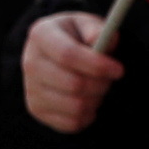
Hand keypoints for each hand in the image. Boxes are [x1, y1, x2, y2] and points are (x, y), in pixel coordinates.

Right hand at [19, 10, 124, 136]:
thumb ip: (96, 29)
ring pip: (76, 106)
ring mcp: (30, 88)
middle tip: (110, 79)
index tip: (119, 70)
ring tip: (97, 87)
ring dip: (96, 99)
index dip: (96, 65)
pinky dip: (88, 114)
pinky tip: (88, 99)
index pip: (67, 55)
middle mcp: (30, 62)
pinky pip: (72, 122)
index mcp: (41, 34)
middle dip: (100, 84)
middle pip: (73, 84)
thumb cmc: (77, 37)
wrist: (56, 55)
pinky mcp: (36, 109)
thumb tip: (99, 39)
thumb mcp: (87, 25)